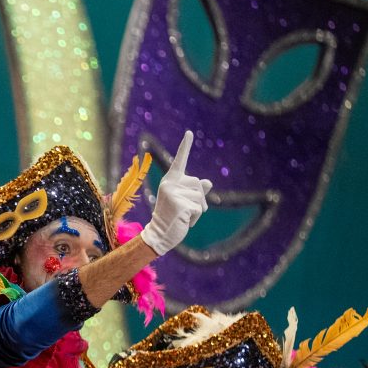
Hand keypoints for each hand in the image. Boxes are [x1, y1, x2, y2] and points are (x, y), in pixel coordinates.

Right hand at [140, 131, 212, 255]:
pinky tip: (185, 221)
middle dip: (199, 199)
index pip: (179, 161)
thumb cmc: (173, 217)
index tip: (189, 132)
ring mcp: (173, 194)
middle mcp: (169, 184)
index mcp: (170, 180)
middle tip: (185, 210)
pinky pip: (200, 209)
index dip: (185, 146)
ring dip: (198, 210)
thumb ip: (195, 190)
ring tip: (184, 216)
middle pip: (199, 184)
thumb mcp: (184, 200)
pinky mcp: (179, 205)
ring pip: (201, 198)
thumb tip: (208, 182)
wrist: (160, 235)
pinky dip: (196, 218)